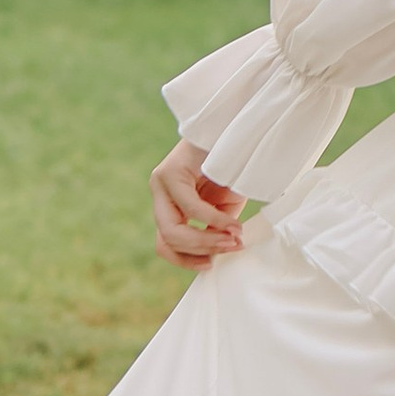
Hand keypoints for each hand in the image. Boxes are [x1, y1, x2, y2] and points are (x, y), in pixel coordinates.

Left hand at [152, 139, 244, 266]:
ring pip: (172, 230)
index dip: (186, 260)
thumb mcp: (224, 207)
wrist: (234, 130)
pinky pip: (190, 207)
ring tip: (233, 239)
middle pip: (167, 241)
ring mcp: (160, 183)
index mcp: (170, 206)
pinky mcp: (169, 172)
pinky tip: (231, 223)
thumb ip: (216, 230)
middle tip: (231, 248)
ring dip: (206, 240)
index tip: (210, 265)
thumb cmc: (231, 167)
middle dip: (202, 250)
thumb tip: (216, 254)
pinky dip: (213, 220)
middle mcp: (160, 195)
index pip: (166, 244)